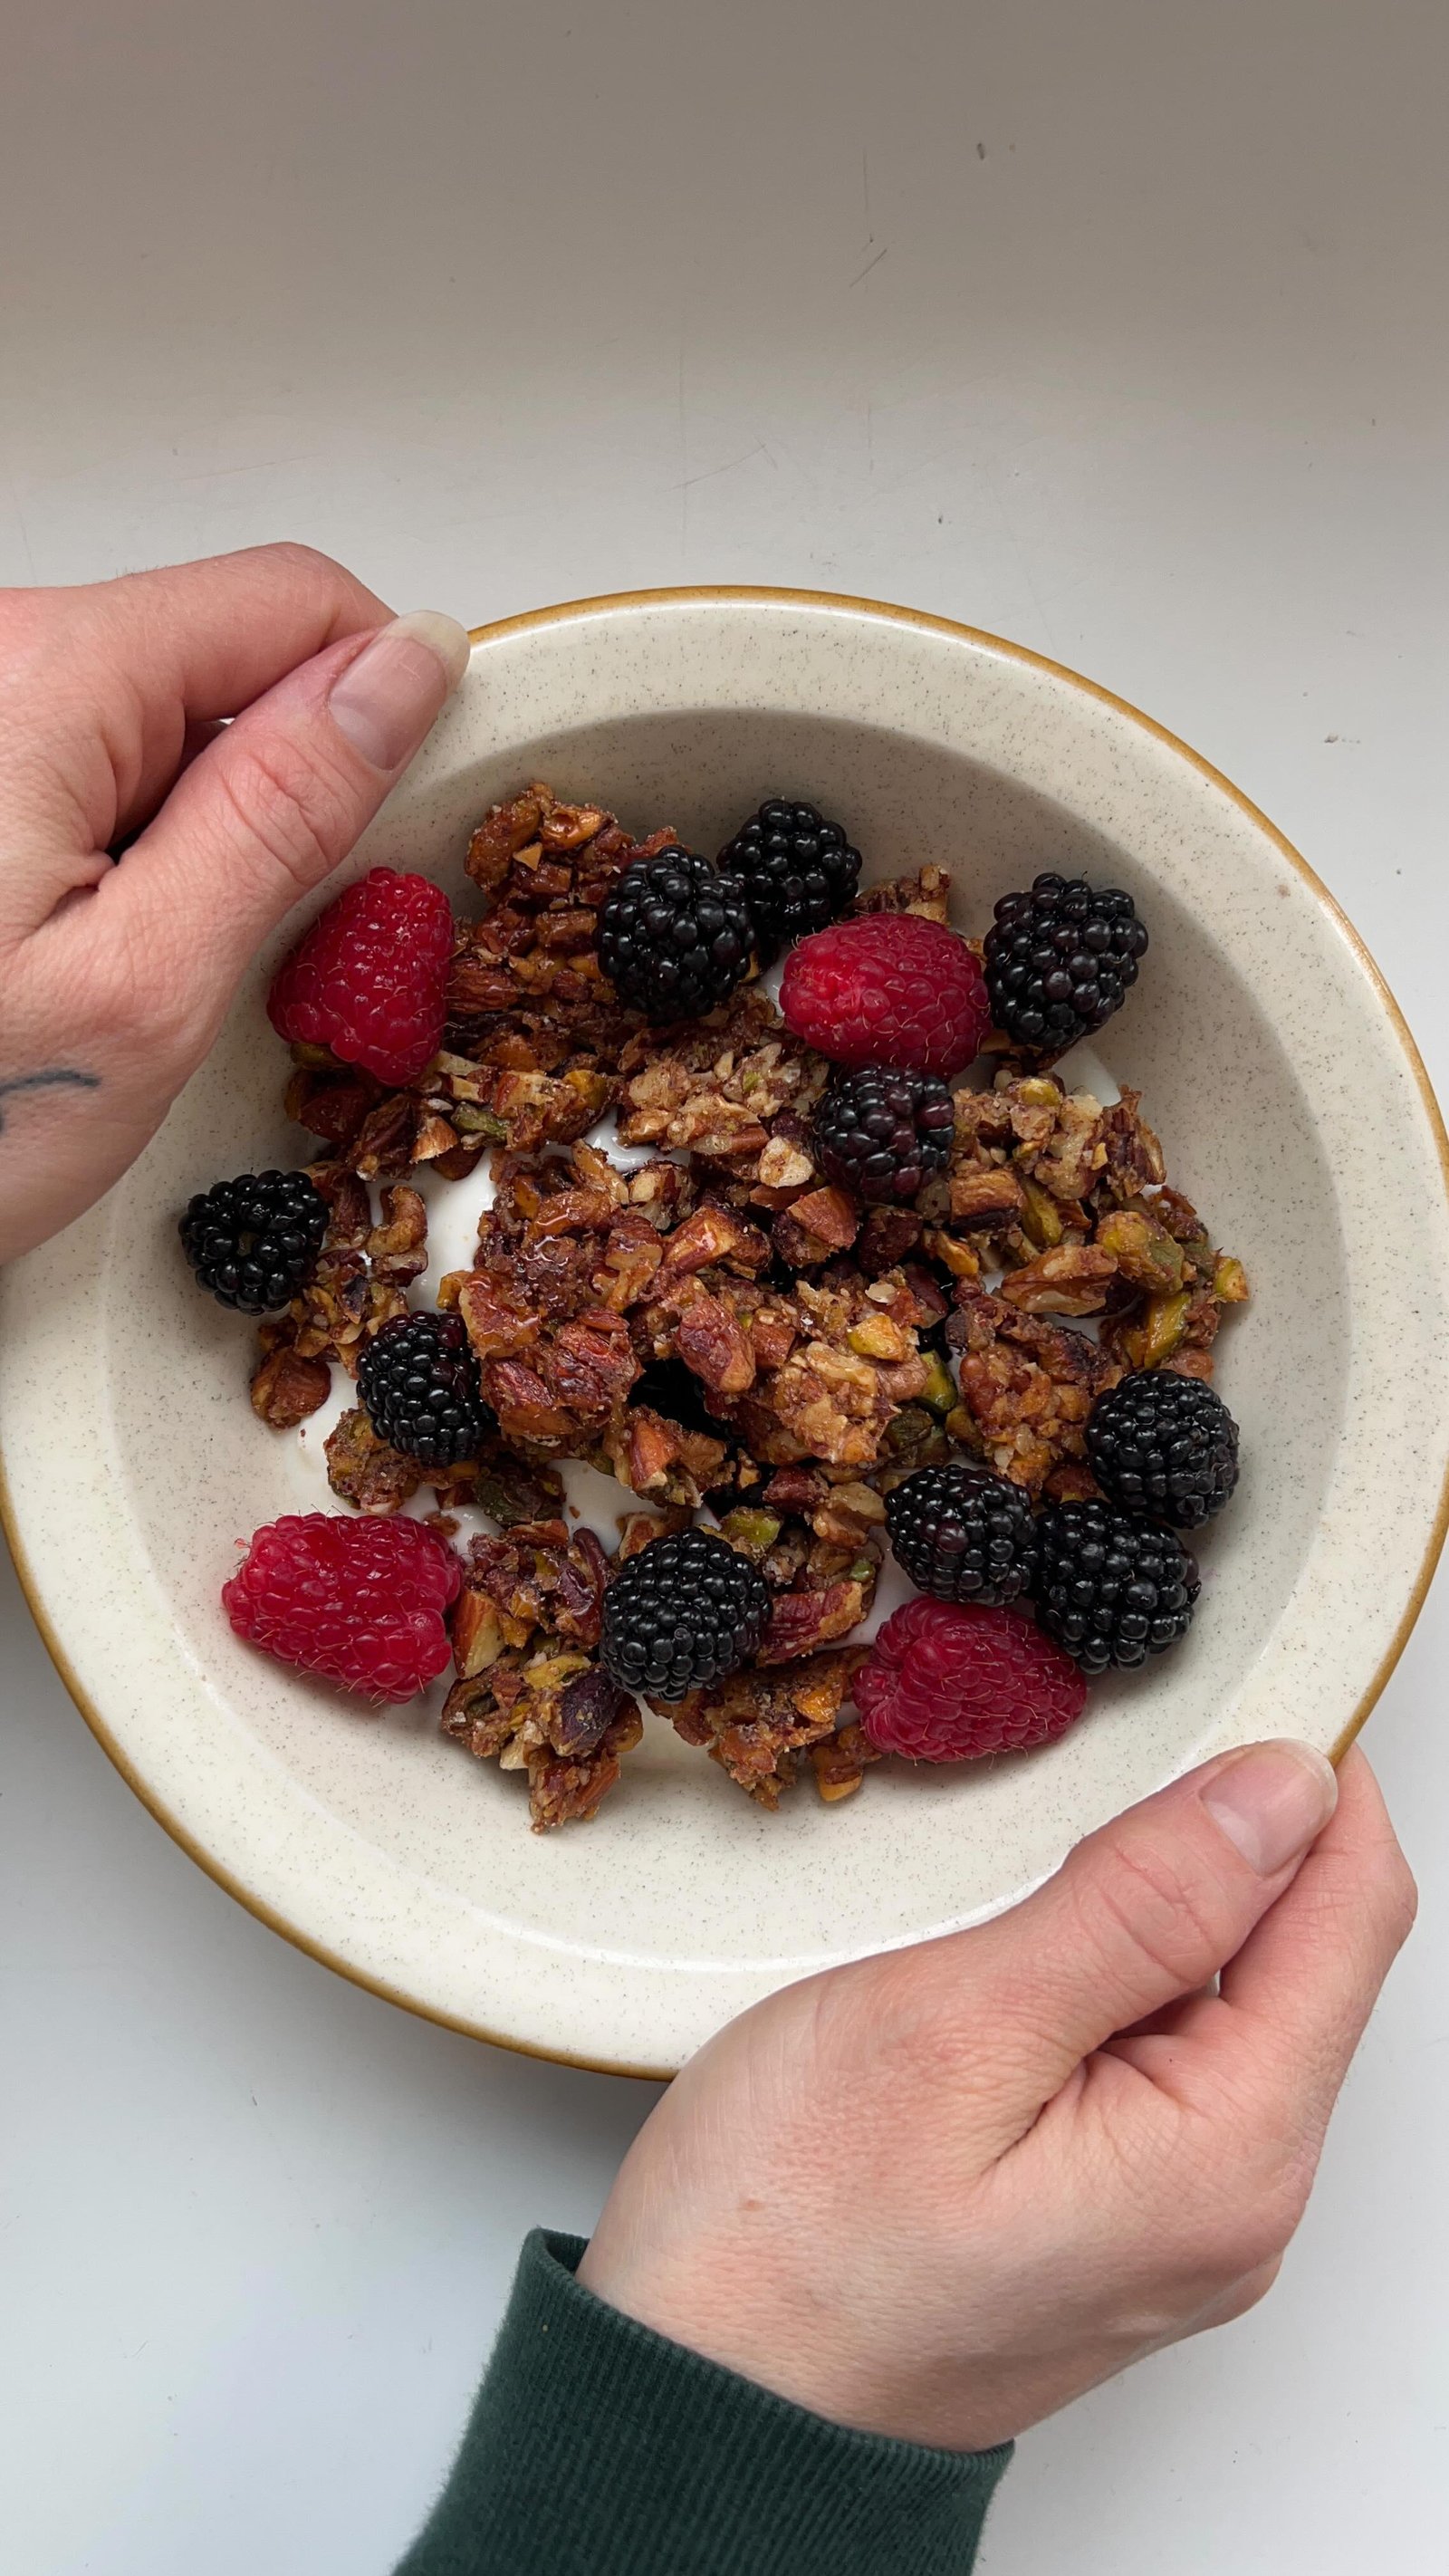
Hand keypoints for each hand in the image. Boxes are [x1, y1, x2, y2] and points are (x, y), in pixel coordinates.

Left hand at [0, 545, 469, 1261]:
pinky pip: (70, 772)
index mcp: (42, 677)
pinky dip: (110, 860)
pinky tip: (64, 969)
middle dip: (273, 792)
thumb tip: (400, 676)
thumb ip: (284, 812)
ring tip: (122, 983)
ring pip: (148, 726)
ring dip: (185, 841)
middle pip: (217, 659)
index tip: (389, 833)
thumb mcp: (145, 989)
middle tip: (234, 959)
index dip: (382, 703)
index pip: (296, 601)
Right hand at [580, 1741, 1413, 2449]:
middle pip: (1302, 1955)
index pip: (1351, 1913)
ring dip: (1153, 1909)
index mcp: (1229, 2153)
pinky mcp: (1116, 2216)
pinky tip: (1013, 1964)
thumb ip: (1139, 1903)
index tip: (1225, 1690)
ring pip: (1225, 1999)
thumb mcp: (955, 2026)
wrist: (695, 2405)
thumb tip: (1280, 1793)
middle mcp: (1238, 2201)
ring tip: (1015, 1885)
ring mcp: (1180, 2219)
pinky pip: (1161, 2058)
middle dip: (1218, 1842)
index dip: (1305, 1780)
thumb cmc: (785, 2243)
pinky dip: (1109, 1979)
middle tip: (1074, 1788)